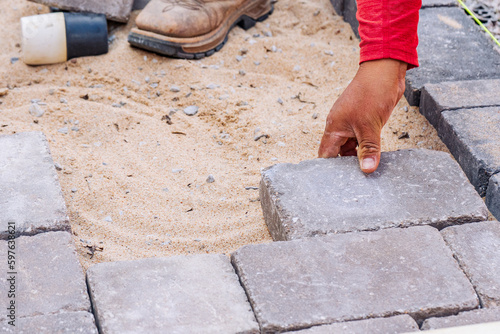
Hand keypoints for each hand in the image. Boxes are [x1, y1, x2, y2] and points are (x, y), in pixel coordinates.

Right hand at [318, 58, 407, 172]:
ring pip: (351, 148)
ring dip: (358, 158)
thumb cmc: (372, 93)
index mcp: (334, 127)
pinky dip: (366, 150)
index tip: (334, 185)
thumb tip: (368, 169)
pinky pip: (362, 141)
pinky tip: (374, 159)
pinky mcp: (364, 122)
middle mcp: (340, 127)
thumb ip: (369, 149)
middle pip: (338, 154)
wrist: (385, 71)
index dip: (328, 170)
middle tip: (355, 183)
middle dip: (345, 167)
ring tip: (365, 174)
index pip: (325, 155)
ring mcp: (352, 124)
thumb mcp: (370, 125)